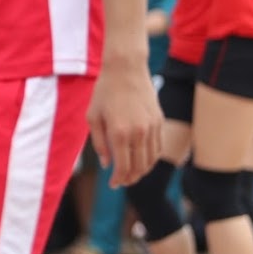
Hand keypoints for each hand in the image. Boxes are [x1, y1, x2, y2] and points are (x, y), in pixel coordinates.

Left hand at [86, 61, 161, 187]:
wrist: (126, 69)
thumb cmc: (105, 92)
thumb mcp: (93, 117)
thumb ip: (99, 143)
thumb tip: (107, 164)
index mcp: (119, 133)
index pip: (123, 167)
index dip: (118, 179)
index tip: (113, 184)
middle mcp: (138, 132)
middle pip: (139, 167)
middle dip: (130, 178)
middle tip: (122, 181)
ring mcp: (152, 127)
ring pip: (151, 160)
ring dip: (142, 171)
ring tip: (132, 174)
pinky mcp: (159, 121)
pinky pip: (158, 147)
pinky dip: (152, 158)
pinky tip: (143, 160)